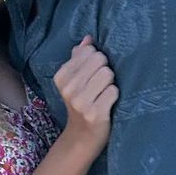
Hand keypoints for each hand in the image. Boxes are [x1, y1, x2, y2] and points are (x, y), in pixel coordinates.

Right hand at [53, 35, 117, 156]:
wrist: (82, 136)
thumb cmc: (82, 103)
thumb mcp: (75, 81)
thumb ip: (80, 58)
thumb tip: (88, 38)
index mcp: (61, 77)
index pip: (89, 52)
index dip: (96, 62)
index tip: (91, 76)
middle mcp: (68, 88)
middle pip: (100, 60)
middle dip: (105, 70)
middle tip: (100, 86)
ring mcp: (80, 102)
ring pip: (108, 74)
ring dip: (110, 83)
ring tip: (103, 94)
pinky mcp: (95, 113)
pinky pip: (113, 91)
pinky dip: (114, 96)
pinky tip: (107, 104)